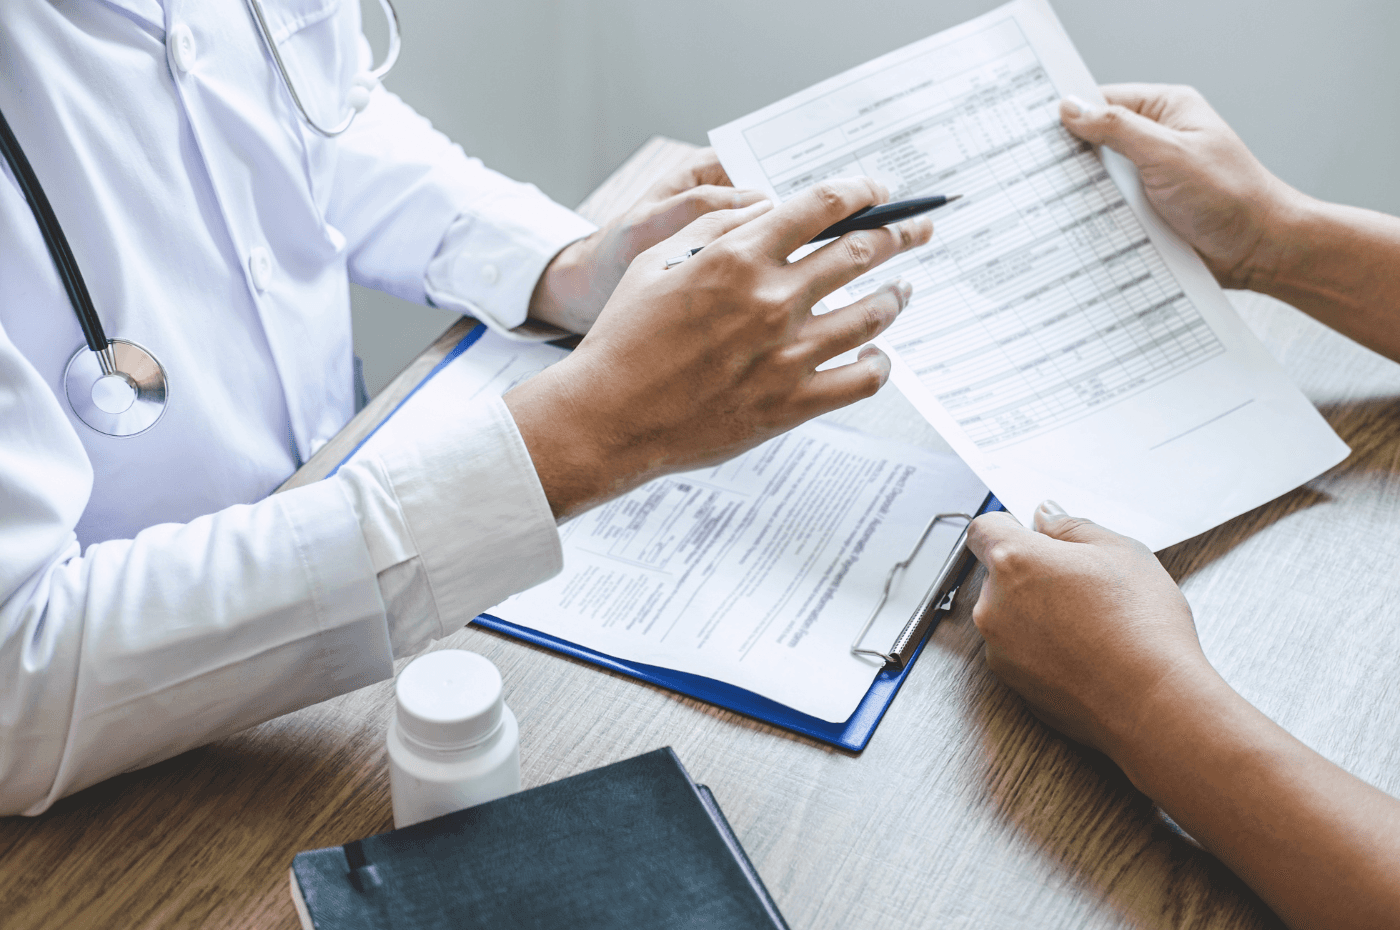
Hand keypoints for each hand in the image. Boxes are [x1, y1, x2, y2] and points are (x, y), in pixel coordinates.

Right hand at [505, 177, 931, 517]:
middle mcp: (773, 300)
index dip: (862, 190)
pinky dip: (879, 364)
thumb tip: (763, 210)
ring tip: (903, 291)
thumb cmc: (624, 339)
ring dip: (896, 295)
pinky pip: (862, 380)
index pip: (823, 206)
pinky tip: (877, 357)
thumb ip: (713, 229)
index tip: (880, 190)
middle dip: (899, 233)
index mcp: (740, 258)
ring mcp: (788, 355)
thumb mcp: (654, 263)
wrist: (609, 418)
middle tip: (917, 230)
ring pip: (873, 314)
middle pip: (862, 252)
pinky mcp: (793, 404)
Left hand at [964, 501, 1207, 762]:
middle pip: (998, 575)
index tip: (1033, 534)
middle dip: (1031, 573)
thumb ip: (1072, 526)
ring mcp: (998, 650)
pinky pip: (1021, 653)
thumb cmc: (1143, 626)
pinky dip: (1043, 649)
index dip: (1009, 527)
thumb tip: (1046, 516)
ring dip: (1036, 613)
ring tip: (1091, 624)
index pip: (983, 529)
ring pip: (1009, 616)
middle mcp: (993, 605)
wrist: (1153, 704)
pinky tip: (1085, 654)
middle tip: (1081, 584)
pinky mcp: (1012, 684)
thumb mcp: (1122, 552)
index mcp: (1014, 561)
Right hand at [1060, 85, 1299, 289]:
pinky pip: (1110, 208)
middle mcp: (1157, 140)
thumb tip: (1072, 108)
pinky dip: (1095, 217)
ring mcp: (1151, 176)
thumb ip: (1118, 129)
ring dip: (1083, 193)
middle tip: (1037, 172)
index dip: (1070, 114)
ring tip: (1053, 203)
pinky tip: (1076, 226)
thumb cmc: (1231, 196)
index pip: (1104, 101)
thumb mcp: (1169, 154)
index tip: (1034, 131)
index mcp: (1167, 110)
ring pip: (1100, 178)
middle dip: (1071, 158)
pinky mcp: (1148, 210)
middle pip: (1096, 141)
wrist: (1261, 250)